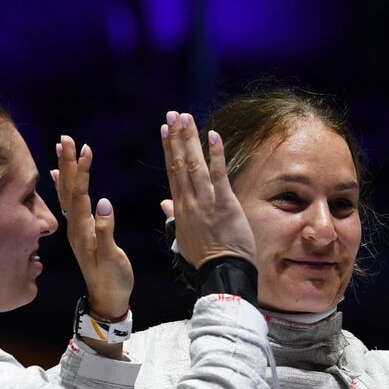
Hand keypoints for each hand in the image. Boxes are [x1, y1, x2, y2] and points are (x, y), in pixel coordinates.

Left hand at [54, 135, 131, 319]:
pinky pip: (70, 204)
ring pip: (69, 194)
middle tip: (66, 139)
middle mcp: (76, 227)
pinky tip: (61, 177)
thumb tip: (105, 204)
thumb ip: (106, 232)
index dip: (81, 171)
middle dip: (68, 163)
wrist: (107, 300)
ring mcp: (77, 229)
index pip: (80, 194)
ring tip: (62, 150)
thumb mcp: (111, 258)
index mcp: (82, 230)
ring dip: (66, 171)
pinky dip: (66, 188)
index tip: (84, 148)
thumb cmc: (112, 280)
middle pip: (69, 189)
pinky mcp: (82, 232)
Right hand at [160, 112, 256, 268]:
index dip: (168, 150)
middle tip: (172, 115)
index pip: (172, 173)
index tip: (164, 131)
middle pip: (179, 164)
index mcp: (180, 209)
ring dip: (189, 140)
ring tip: (185, 118)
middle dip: (176, 137)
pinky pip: (219, 175)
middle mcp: (189, 202)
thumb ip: (173, 217)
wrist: (221, 273)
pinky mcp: (225, 204)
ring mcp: (206, 202)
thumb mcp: (183, 238)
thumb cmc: (205, 259)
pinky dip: (215, 154)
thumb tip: (164, 204)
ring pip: (194, 165)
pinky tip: (213, 135)